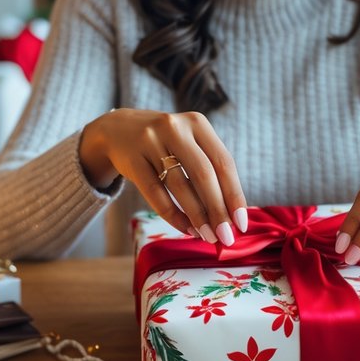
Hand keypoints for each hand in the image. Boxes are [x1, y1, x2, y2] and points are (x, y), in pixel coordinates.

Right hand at [78, 109, 247, 244]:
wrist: (117, 130)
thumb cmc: (166, 143)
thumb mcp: (189, 142)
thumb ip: (210, 168)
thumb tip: (232, 214)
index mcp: (197, 123)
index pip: (223, 162)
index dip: (234, 194)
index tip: (241, 223)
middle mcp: (174, 128)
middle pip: (203, 174)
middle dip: (217, 210)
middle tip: (225, 237)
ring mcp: (150, 142)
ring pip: (179, 186)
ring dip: (196, 216)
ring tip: (207, 236)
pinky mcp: (132, 159)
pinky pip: (155, 194)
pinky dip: (173, 215)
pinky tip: (185, 228)